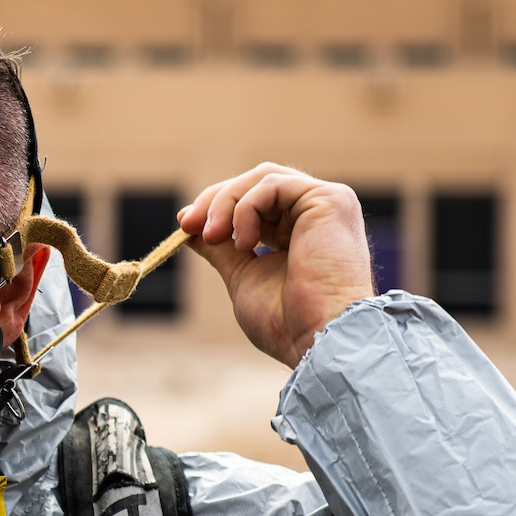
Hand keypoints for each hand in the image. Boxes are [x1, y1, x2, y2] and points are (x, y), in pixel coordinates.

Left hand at [176, 163, 375, 366]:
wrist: (319, 338)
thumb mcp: (243, 276)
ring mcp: (326, 203)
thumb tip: (190, 225)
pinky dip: (247, 208)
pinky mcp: (330, 199)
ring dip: (226, 203)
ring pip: (262, 178)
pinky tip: (244, 242)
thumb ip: (221, 249)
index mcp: (301, 231)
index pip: (255, 200)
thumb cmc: (287, 321)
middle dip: (216, 201)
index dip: (218, 207)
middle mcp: (317, 213)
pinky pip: (273, 185)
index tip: (185, 225)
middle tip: (188, 225)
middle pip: (257, 182)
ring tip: (213, 237)